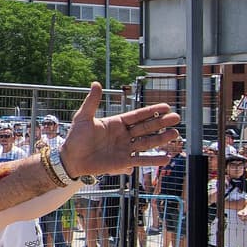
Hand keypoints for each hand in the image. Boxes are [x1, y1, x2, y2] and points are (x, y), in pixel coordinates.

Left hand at [60, 84, 180, 177]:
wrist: (70, 158)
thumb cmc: (76, 137)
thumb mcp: (83, 117)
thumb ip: (92, 102)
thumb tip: (95, 83)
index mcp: (117, 123)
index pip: (137, 116)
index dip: (151, 112)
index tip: (166, 107)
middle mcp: (124, 135)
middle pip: (146, 128)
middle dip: (161, 123)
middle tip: (176, 118)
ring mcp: (124, 149)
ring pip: (146, 143)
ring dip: (161, 139)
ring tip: (175, 134)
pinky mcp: (122, 162)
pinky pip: (140, 161)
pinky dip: (153, 160)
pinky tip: (166, 158)